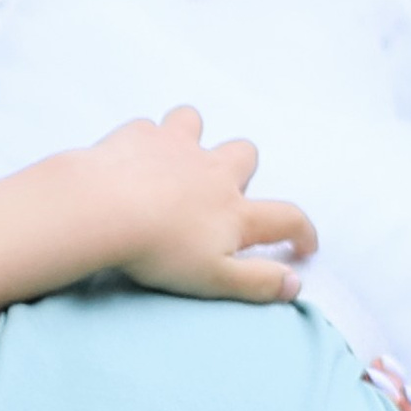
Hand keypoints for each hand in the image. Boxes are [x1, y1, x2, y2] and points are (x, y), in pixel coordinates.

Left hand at [78, 106, 317, 304]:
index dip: (302, 231)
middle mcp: (213, 171)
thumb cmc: (160, 250)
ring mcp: (176, 147)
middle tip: (222, 193)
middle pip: (245, 155)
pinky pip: (148, 128)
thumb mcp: (215, 279)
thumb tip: (294, 286)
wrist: (105, 208)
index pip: (285, 217)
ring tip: (177, 161)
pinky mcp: (139, 136)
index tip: (305, 245)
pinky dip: (145, 141)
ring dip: (193, 138)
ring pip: (196, 124)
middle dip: (242, 169)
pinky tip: (132, 159)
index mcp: (235, 210)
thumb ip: (258, 282)